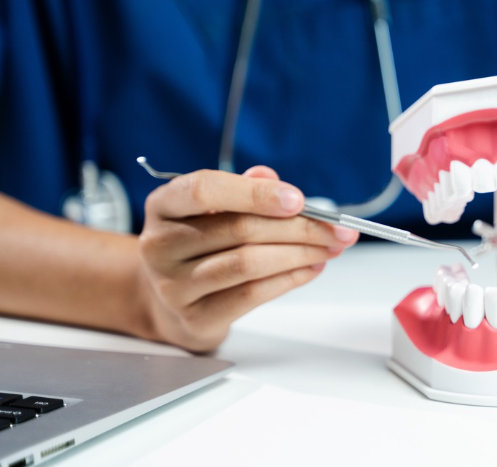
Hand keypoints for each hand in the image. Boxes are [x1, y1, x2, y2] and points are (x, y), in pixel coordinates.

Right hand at [136, 166, 358, 350]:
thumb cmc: (202, 244)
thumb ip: (243, 189)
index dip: (254, 193)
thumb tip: (272, 179)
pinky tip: (311, 269)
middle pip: (239, 229)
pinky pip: (251, 295)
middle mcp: (160, 244)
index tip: (298, 200)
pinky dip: (289, 279)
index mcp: (163, 205)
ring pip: (248, 263)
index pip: (203, 190)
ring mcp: (173, 285)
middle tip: (336, 229)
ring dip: (300, 254)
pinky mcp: (195, 317)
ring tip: (330, 249)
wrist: (173, 300)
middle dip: (298, 228)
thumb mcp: (214, 209)